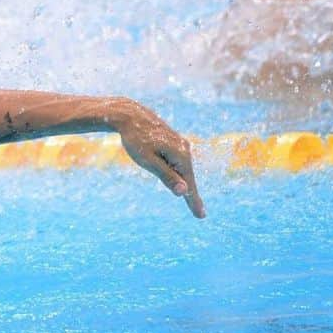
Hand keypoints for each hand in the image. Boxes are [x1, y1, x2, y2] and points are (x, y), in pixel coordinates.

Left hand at [113, 101, 205, 217]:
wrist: (131, 115)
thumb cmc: (136, 140)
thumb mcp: (148, 161)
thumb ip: (166, 176)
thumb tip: (183, 192)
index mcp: (181, 156)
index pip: (189, 185)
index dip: (194, 201)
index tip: (201, 216)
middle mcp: (185, 150)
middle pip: (188, 178)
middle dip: (191, 195)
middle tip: (199, 214)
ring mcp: (181, 145)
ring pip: (183, 169)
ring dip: (185, 184)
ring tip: (192, 201)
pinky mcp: (175, 143)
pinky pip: (179, 162)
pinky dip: (181, 174)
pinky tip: (181, 180)